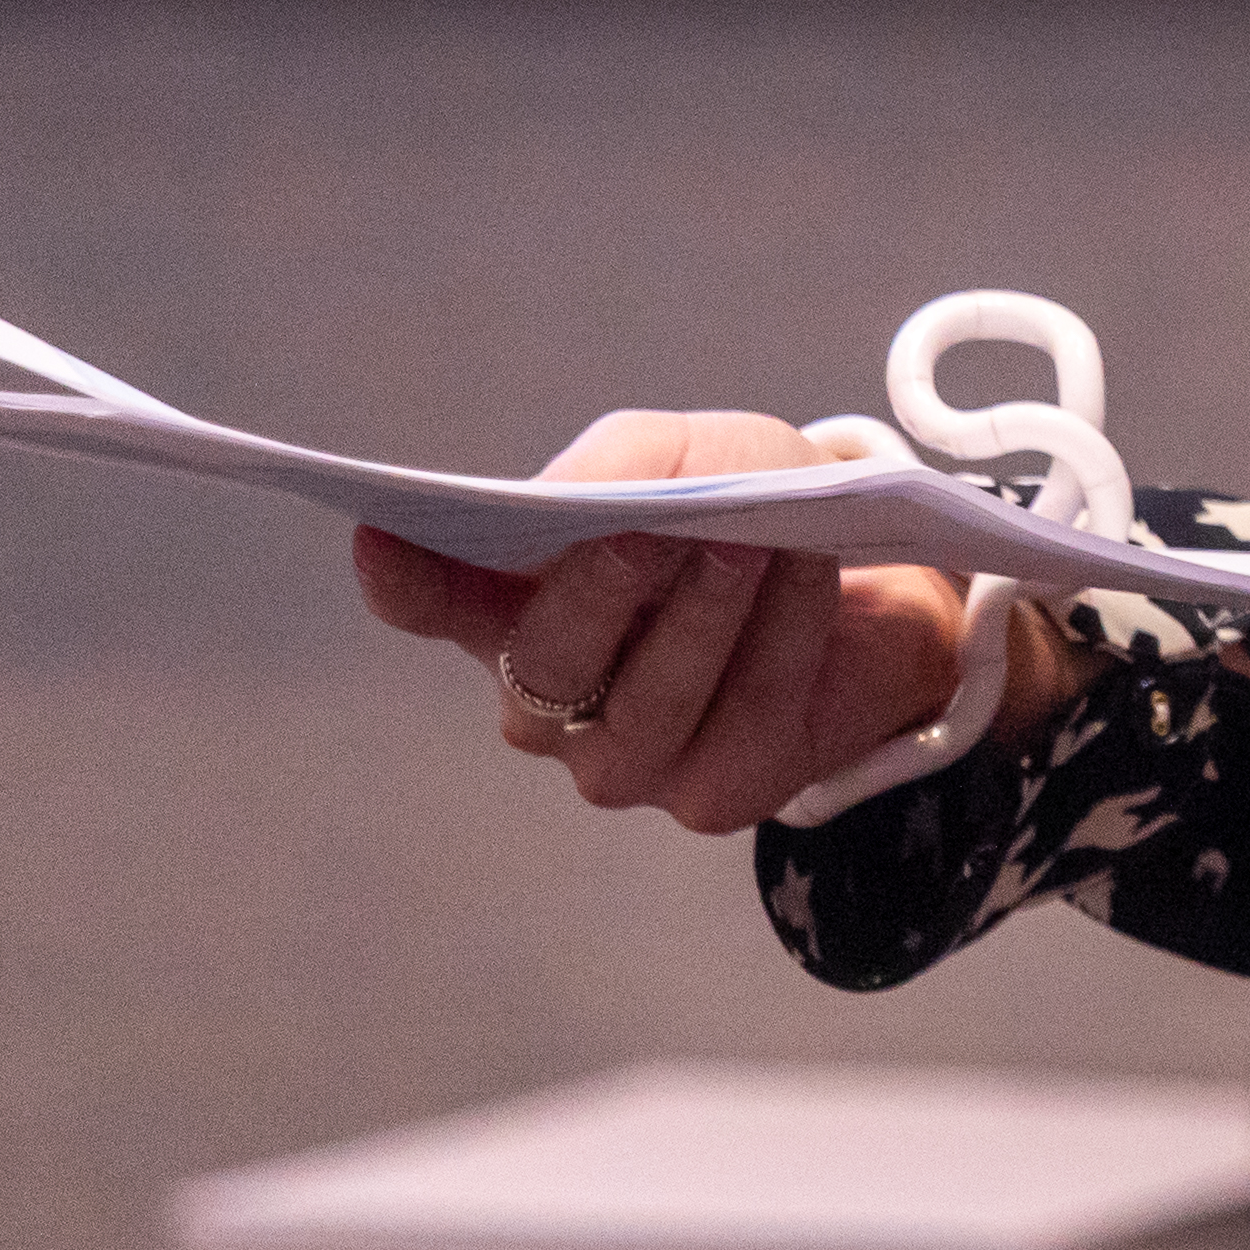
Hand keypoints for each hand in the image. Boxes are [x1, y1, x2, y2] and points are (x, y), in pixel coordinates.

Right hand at [350, 409, 1073, 836]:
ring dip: (708, 612)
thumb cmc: (741, 510)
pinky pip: (747, 713)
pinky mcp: (718, 795)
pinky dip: (783, 635)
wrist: (868, 584)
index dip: (405, 579)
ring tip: (754, 541)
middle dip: (601, 592)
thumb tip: (586, 502)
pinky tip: (808, 576)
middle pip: (545, 662)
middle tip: (652, 531)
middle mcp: (549, 701)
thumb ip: (629, 465)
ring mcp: (627, 762)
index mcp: (512, 607)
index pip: (432, 602)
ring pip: (651, 702)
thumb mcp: (691, 454)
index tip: (381, 536)